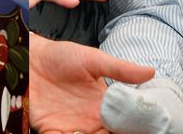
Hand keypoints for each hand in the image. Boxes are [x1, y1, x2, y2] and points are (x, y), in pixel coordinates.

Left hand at [29, 33, 153, 133]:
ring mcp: (71, 127)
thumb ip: (120, 69)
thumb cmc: (63, 56)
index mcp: (104, 106)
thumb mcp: (94, 59)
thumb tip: (150, 71)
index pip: (123, 125)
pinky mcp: (51, 130)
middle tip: (107, 133)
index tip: (140, 129)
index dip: (132, 129)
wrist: (32, 57)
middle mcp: (90, 121)